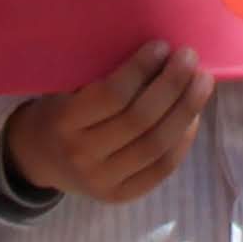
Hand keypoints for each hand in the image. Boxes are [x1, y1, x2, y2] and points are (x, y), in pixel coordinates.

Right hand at [0, 41, 211, 203]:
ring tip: (202, 83)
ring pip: (156, 146)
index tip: (161, 46)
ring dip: (185, 111)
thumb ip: (101, 75)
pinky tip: (193, 117)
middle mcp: (83, 155)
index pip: (112, 96)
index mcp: (65, 121)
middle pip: (140, 121)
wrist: (41, 159)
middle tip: (189, 57)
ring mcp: (103, 181)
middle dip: (172, 86)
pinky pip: (161, 169)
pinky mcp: (121, 196)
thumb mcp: (66, 88)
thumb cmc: (60, 110)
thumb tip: (158, 50)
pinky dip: (183, 141)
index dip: (141, 69)